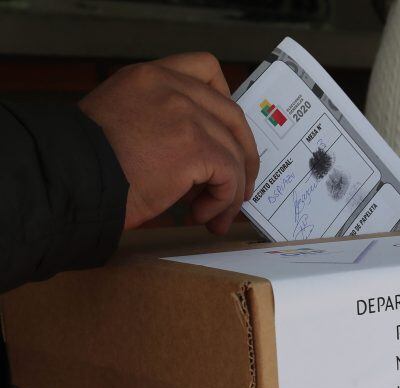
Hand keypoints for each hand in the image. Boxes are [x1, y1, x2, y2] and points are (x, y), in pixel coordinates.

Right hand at [79, 52, 258, 233]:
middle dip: (242, 154)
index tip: (228, 134)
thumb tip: (203, 161)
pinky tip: (201, 216)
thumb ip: (160, 123)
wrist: (66, 182)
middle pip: (232, 114)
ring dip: (231, 188)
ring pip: (233, 150)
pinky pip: (229, 174)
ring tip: (213, 215)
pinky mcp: (193, 146)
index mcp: (148, 77)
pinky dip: (224, 199)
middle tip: (238, 186)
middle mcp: (169, 87)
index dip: (226, 103)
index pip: (206, 69)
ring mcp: (184, 114)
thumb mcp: (120, 123)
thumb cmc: (83, 166)